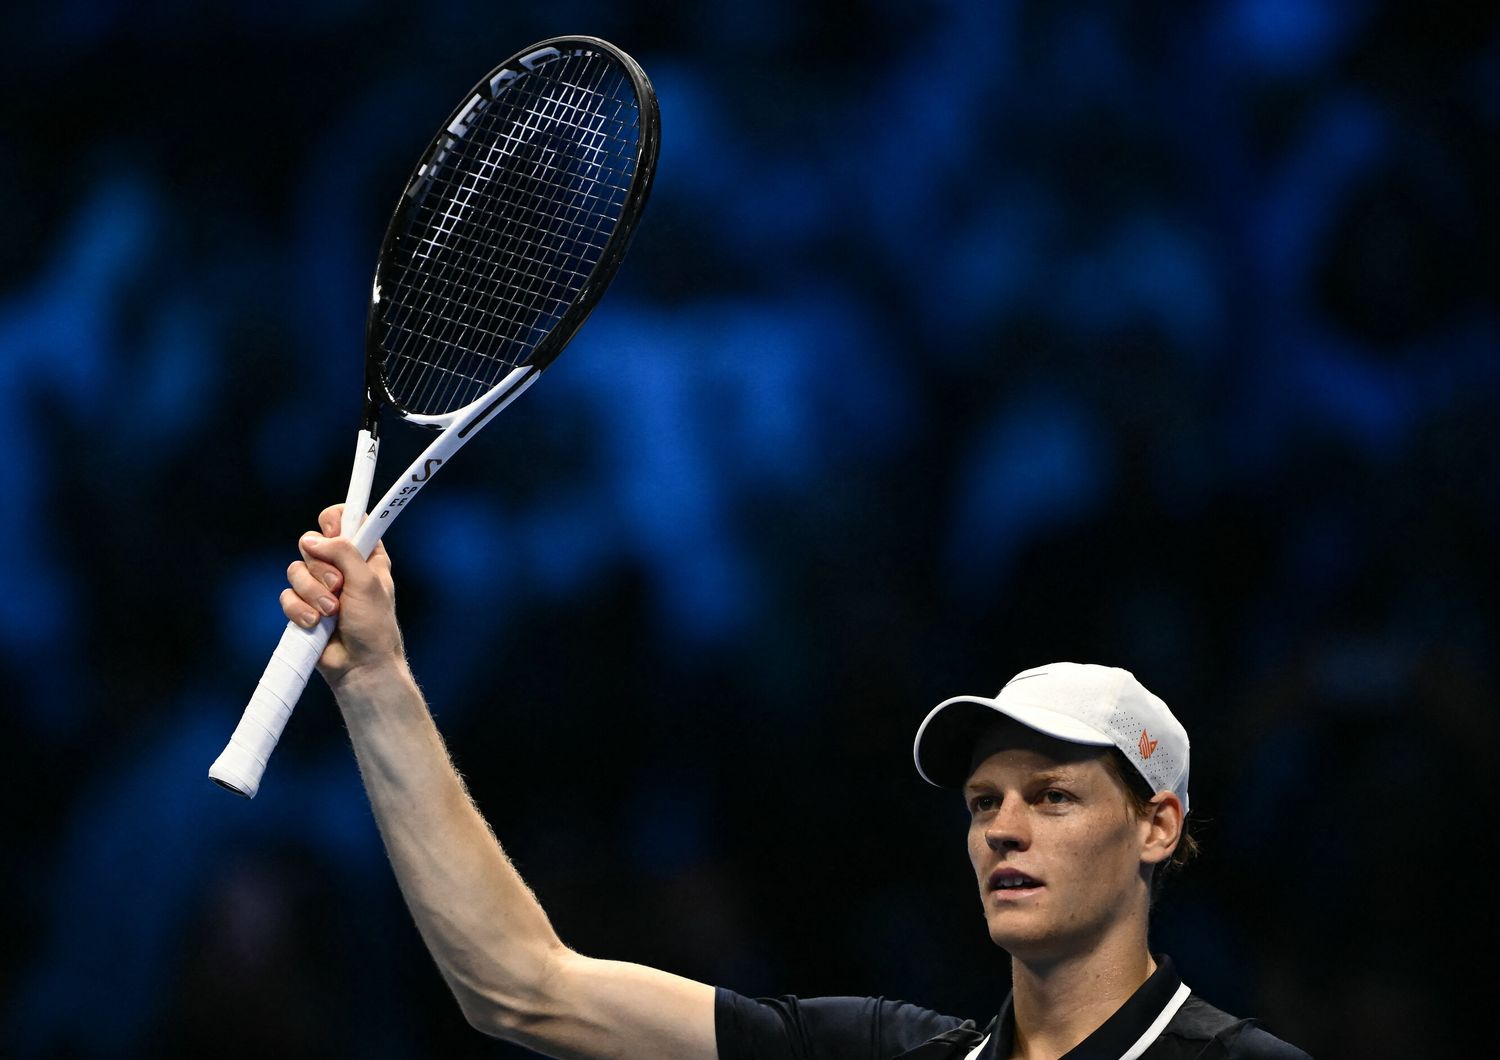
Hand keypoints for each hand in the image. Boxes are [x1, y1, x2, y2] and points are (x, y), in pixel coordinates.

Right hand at [281, 504, 403, 685]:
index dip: (334, 521)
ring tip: (331, 612)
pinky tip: (315, 624)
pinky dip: (300, 610)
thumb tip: (312, 538)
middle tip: (338, 586)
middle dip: (322, 568)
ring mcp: (320, 587)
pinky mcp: (303, 606)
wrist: (360, 665)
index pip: (345, 520)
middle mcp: (341, 566)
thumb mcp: (366, 582)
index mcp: (365, 555)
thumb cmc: (373, 626)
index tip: (332, 533)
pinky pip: (286, 596)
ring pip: (295, 570)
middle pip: (311, 543)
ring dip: (312, 593)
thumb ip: (344, 553)